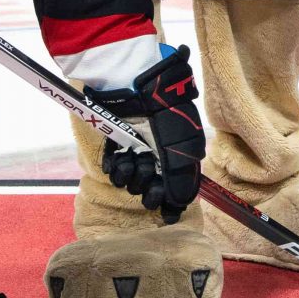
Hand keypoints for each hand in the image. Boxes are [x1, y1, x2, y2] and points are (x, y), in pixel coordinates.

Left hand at [89, 45, 204, 220]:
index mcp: (179, 156)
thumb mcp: (184, 146)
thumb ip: (181, 179)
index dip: (168, 201)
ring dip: (130, 175)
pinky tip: (119, 159)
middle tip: (147, 169)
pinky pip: (113, 168)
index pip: (174, 189)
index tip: (164, 212)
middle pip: (150, 188)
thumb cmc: (167, 113)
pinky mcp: (117, 144)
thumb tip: (178, 206)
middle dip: (147, 184)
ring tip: (132, 159)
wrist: (138, 85)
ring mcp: (137, 150)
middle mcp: (158, 156)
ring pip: (131, 180)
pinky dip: (114, 167)